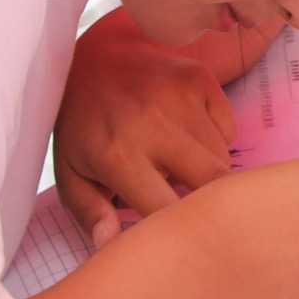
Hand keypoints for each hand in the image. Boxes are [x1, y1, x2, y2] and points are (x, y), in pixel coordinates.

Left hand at [52, 14, 256, 233]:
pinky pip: (228, 129)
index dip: (174, 231)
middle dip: (205, 202)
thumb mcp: (71, 171)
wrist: (96, 54)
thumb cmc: (83, 124)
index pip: (166, 212)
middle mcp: (154, 125)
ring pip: (221, 159)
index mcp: (119, 156)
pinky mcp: (200, 80)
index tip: (170, 235)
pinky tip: (187, 133)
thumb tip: (110, 244)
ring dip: (206, 170)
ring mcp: (181, 98)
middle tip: (186, 202)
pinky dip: (214, 140)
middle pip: (212, 185)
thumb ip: (90, 212)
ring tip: (176, 163)